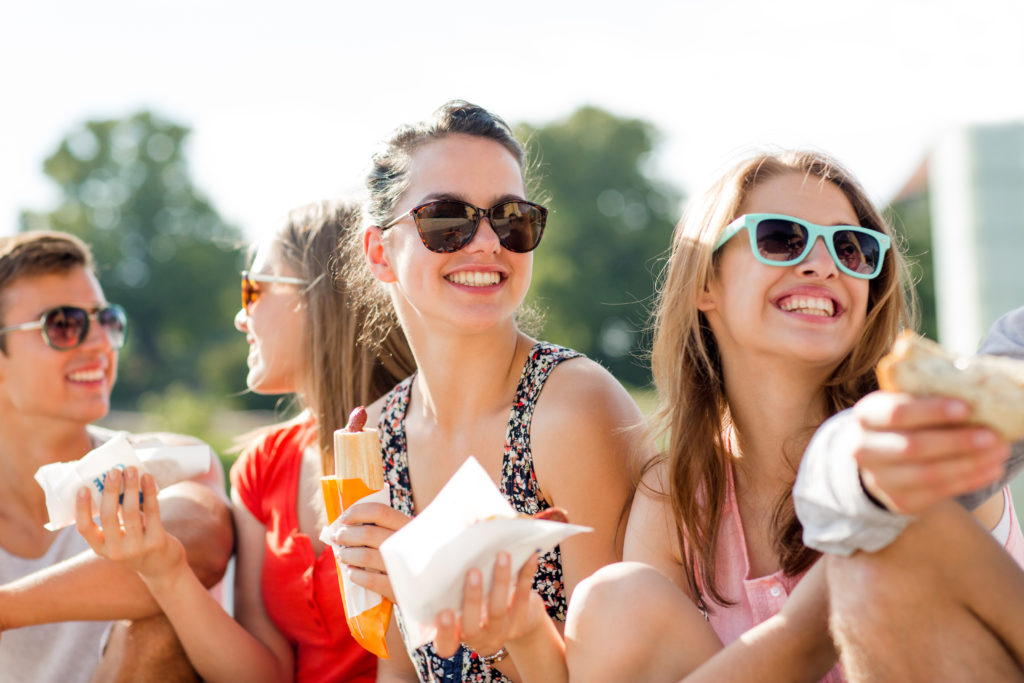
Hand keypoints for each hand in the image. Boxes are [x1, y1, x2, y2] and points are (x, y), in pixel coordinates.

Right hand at [75, 466, 186, 584]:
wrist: (162, 568)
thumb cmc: (137, 544)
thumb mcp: (120, 536)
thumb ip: (114, 517)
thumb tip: (112, 482)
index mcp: (101, 548)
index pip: (84, 529)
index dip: (82, 508)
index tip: (82, 488)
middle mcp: (116, 551)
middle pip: (108, 516)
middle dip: (110, 491)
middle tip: (113, 471)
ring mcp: (137, 547)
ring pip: (131, 512)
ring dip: (131, 487)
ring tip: (131, 470)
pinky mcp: (156, 541)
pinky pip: (152, 512)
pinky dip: (149, 492)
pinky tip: (148, 478)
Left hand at [331, 502, 409, 601]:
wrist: (433, 589)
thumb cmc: (413, 557)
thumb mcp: (407, 537)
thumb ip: (385, 528)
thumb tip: (347, 522)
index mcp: (410, 526)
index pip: (379, 511)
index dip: (357, 512)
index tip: (343, 518)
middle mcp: (409, 543)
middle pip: (368, 533)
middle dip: (346, 535)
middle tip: (337, 538)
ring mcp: (404, 566)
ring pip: (365, 556)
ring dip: (347, 554)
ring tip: (341, 555)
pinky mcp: (399, 588)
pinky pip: (369, 580)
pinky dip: (355, 575)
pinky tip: (352, 573)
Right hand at [433, 551, 548, 660]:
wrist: (520, 620)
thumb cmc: (481, 603)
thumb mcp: (465, 602)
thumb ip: (455, 587)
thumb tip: (453, 537)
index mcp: (458, 634)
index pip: (446, 645)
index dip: (444, 632)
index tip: (443, 612)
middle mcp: (479, 637)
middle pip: (472, 626)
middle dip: (472, 599)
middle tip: (473, 572)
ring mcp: (502, 630)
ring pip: (499, 610)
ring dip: (500, 581)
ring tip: (502, 555)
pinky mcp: (523, 618)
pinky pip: (523, 596)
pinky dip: (526, 574)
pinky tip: (530, 556)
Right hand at [852, 391, 1008, 513]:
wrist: (880, 461)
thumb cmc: (903, 424)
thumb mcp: (904, 404)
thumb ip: (929, 398)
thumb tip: (978, 392)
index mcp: (867, 416)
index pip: (897, 413)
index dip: (931, 411)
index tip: (966, 408)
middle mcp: (865, 448)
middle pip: (913, 446)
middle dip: (956, 441)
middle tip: (992, 435)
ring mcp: (880, 478)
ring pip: (929, 473)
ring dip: (969, 463)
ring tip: (999, 453)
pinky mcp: (900, 501)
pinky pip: (939, 492)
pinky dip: (970, 480)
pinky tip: (992, 469)